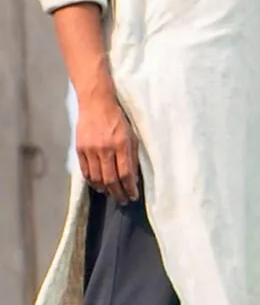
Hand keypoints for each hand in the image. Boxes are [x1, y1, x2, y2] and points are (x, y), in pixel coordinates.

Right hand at [76, 87, 139, 202]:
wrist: (97, 104)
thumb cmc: (118, 119)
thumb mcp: (131, 134)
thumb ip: (132, 156)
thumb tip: (133, 177)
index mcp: (122, 143)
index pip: (125, 173)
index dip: (129, 188)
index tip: (133, 196)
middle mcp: (106, 148)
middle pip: (111, 179)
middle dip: (118, 193)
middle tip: (122, 200)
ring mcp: (91, 150)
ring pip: (97, 178)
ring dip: (105, 189)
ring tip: (111, 194)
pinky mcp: (80, 150)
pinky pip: (86, 172)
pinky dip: (92, 182)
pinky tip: (98, 185)